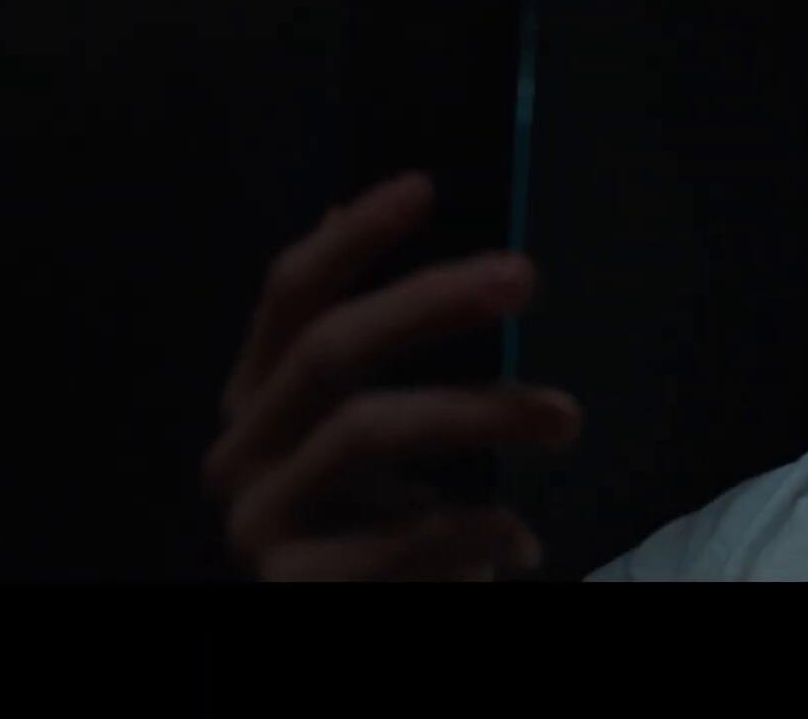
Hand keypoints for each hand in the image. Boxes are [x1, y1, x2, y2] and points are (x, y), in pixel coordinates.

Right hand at [202, 171, 581, 580]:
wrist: (374, 622)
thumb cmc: (384, 522)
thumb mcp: (382, 430)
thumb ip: (370, 340)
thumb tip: (346, 205)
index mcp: (260, 397)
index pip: (288, 295)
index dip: (350, 238)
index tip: (422, 186)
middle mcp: (241, 451)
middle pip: (327, 349)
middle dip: (430, 300)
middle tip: (524, 274)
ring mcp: (259, 521)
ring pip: (366, 429)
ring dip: (481, 410)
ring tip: (566, 417)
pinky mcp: (296, 586)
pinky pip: (405, 535)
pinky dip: (478, 529)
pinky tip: (521, 539)